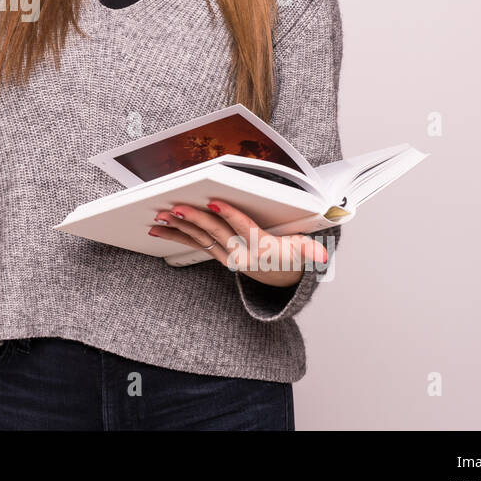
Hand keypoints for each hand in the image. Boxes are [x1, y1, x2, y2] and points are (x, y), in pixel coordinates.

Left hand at [147, 198, 328, 284]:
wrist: (278, 276)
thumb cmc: (289, 255)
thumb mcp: (302, 252)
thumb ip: (310, 251)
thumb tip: (321, 256)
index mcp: (261, 247)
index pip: (245, 228)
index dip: (230, 216)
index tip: (215, 203)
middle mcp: (239, 253)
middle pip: (215, 232)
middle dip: (194, 218)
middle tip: (176, 207)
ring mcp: (224, 254)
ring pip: (200, 237)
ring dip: (179, 226)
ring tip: (161, 216)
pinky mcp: (214, 253)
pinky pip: (193, 243)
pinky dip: (175, 234)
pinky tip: (158, 228)